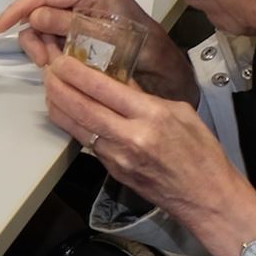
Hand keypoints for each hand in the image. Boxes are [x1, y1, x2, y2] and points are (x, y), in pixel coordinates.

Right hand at [0, 0, 196, 104]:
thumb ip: (65, 25)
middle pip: (41, 8)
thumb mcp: (100, 39)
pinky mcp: (82, 17)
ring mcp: (83, 3)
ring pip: (44, 22)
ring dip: (44, 45)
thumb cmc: (141, 52)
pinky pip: (54, 29)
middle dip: (37, 36)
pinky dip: (51, 46)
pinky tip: (59, 59)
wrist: (163, 69)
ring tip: (54, 64)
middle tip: (44, 61)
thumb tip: (34, 17)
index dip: (18, 10)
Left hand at [39, 53, 255, 255]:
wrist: (207, 198)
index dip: (75, 71)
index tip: (61, 58)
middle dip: (57, 84)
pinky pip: (84, 140)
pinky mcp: (110, 169)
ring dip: (57, 103)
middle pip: (79, 106)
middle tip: (48, 67)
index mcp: (151, 116)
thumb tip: (117, 78)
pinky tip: (69, 109)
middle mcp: (129, 136)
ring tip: (51, 85)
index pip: (102, 88)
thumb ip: (144, 95)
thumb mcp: (181, 112)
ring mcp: (116, 156)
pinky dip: (71, 122)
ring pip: (74, 124)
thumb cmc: (202, 153)